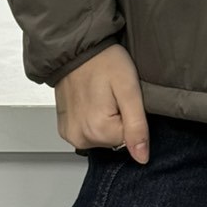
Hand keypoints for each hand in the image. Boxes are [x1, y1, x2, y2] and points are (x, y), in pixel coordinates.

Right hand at [54, 43, 149, 162]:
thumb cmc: (104, 61)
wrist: (76, 49)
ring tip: (101, 96)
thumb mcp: (129, 89)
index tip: (123, 99)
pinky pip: (87, 133)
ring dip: (105, 120)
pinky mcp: (65, 128)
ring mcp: (70, 134)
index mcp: (98, 130)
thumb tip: (142, 158)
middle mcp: (80, 137)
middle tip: (112, 95)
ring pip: (101, 137)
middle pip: (114, 141)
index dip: (132, 118)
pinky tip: (92, 101)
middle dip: (119, 120)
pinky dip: (92, 120)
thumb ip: (137, 126)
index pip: (130, 140)